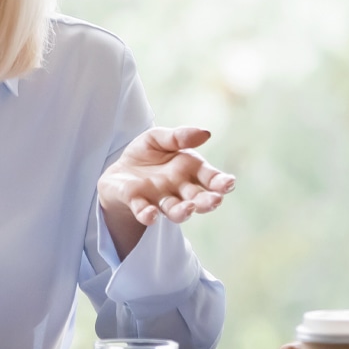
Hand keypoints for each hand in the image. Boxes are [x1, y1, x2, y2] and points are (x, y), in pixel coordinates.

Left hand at [97, 126, 235, 255]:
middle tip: (215, 201)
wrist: (119, 171)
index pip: (210, 178)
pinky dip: (148, 214)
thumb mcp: (159, 138)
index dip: (220, 182)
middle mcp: (179, 189)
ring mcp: (159, 199)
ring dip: (183, 212)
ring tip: (189, 209)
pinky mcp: (137, 203)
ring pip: (175, 209)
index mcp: (189, 170)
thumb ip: (179, 136)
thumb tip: (205, 133)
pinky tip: (151, 215)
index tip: (229, 184)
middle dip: (207, 201)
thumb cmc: (147, 154)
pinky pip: (143, 211)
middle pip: (197, 198)